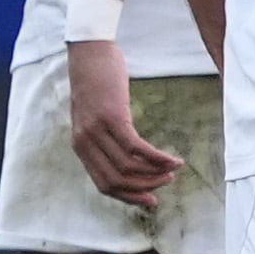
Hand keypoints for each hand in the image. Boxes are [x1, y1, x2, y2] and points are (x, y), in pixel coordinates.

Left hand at [65, 40, 184, 204]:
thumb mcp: (95, 115)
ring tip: (173, 169)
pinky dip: (157, 157)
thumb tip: (126, 155)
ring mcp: (97, 130)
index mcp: (81, 146)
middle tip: (166, 183)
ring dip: (154, 173)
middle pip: (116, 180)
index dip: (129, 197)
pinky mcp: (113, 117)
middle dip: (145, 188)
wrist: (89, 53)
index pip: (104, 184)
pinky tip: (173, 158)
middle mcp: (85, 142)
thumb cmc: (96, 82)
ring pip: (127, 167)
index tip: (152, 200)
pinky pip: (137, 147)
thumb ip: (103, 136)